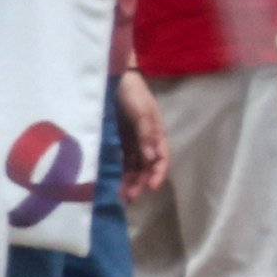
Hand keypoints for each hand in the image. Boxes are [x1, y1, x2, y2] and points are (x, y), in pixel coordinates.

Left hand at [113, 71, 168, 202]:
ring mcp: (133, 141)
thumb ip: (146, 134)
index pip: (162, 158)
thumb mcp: (141, 111)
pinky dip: (121, 172)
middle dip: (141, 182)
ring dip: (131, 181)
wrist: (114, 78)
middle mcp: (147, 140)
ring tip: (122, 196)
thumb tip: (151, 158)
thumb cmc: (132, 92)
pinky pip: (123, 161)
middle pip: (148, 166)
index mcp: (157, 133)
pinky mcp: (120, 141)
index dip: (158, 173)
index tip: (151, 187)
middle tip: (131, 197)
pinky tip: (114, 183)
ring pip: (135, 167)